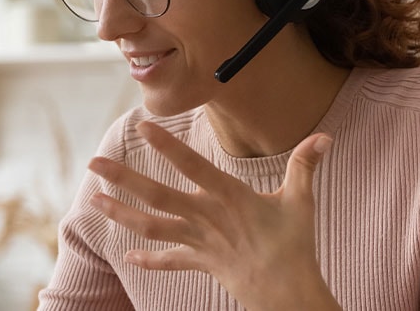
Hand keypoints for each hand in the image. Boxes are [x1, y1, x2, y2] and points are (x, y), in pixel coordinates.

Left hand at [88, 121, 338, 308]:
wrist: (287, 292)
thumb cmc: (294, 245)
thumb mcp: (300, 201)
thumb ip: (305, 165)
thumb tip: (324, 136)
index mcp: (229, 197)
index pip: (193, 166)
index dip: (168, 146)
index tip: (143, 127)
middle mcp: (207, 217)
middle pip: (158, 196)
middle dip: (124, 179)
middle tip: (94, 163)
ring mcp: (200, 242)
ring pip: (153, 226)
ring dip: (122, 214)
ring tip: (95, 200)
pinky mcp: (202, 262)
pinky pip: (171, 260)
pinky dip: (150, 258)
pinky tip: (128, 254)